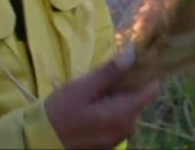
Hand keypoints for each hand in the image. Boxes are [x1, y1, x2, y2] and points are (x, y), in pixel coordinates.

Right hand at [44, 49, 160, 149]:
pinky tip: (94, 109)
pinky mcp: (109, 144)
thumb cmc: (61, 111)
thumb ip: (110, 72)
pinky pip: (118, 123)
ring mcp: (119, 138)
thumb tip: (133, 53)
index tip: (136, 62)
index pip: (152, 90)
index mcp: (124, 113)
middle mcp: (127, 128)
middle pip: (140, 100)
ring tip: (97, 94)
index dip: (146, 74)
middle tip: (106, 79)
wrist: (42, 140)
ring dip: (119, 100)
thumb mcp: (84, 87)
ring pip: (129, 112)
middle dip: (128, 87)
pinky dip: (112, 113)